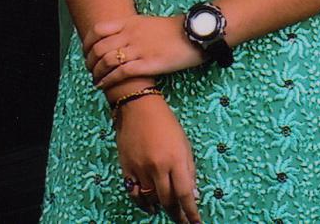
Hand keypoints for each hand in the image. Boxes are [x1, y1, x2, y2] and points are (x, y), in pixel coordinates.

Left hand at [82, 13, 205, 89]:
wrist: (194, 33)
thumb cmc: (173, 30)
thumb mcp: (148, 23)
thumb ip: (131, 29)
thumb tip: (118, 40)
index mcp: (130, 22)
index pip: (98, 30)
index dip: (87, 44)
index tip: (86, 54)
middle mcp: (131, 34)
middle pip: (99, 48)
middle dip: (89, 62)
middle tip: (90, 71)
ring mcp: (139, 49)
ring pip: (107, 61)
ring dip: (97, 73)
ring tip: (96, 81)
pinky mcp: (149, 63)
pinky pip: (122, 72)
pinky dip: (109, 80)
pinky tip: (104, 86)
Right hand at [116, 95, 201, 223]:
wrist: (138, 107)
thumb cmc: (165, 123)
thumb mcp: (184, 143)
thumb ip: (189, 170)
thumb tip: (193, 195)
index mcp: (176, 158)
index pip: (185, 194)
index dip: (191, 213)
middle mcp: (158, 167)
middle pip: (168, 201)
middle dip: (177, 215)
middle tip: (183, 221)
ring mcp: (140, 169)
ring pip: (151, 200)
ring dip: (161, 208)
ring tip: (169, 211)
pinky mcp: (126, 169)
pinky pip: (135, 194)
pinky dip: (143, 204)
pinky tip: (150, 207)